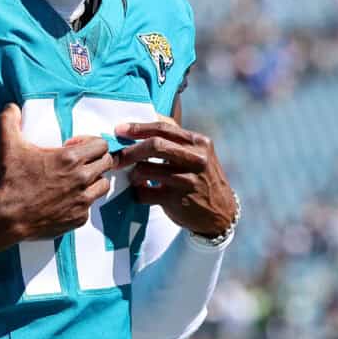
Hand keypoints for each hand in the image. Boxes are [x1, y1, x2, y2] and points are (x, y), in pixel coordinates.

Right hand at [0, 104, 114, 240]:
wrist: (5, 218)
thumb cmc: (9, 180)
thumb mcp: (7, 145)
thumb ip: (9, 120)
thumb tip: (11, 107)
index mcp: (71, 158)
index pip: (101, 145)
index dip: (91, 143)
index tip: (74, 146)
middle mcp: (81, 179)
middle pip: (107, 163)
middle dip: (95, 160)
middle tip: (79, 162)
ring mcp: (82, 201)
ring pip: (103, 185)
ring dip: (94, 180)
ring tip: (77, 180)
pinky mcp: (78, 219)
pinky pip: (90, 207)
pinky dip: (83, 202)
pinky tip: (67, 199)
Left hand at [114, 119, 235, 237]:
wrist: (221, 212)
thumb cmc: (202, 178)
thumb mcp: (198, 154)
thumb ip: (177, 140)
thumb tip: (142, 126)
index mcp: (199, 143)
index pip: (164, 128)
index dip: (138, 127)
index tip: (119, 130)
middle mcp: (196, 159)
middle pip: (154, 145)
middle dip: (130, 150)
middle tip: (116, 156)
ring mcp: (187, 180)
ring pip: (145, 169)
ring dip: (133, 173)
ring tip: (133, 177)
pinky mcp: (178, 200)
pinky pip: (145, 193)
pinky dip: (138, 192)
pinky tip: (142, 192)